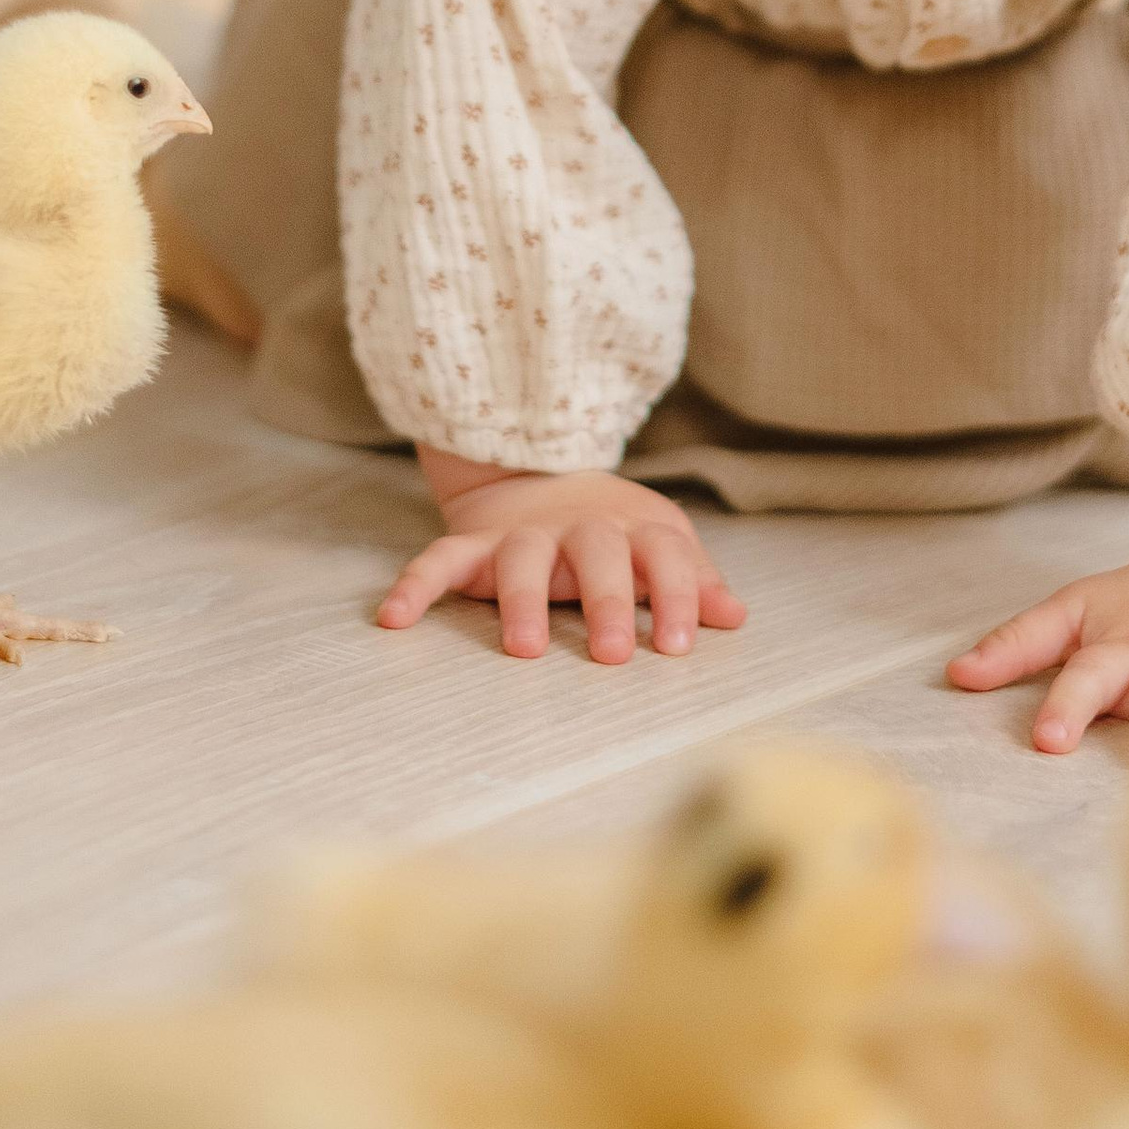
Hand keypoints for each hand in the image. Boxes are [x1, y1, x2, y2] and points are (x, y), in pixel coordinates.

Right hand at [378, 455, 747, 664]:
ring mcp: (523, 533)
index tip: (677, 645)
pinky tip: (393, 619)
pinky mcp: (473, 542)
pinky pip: (439, 561)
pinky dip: (415, 586)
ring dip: (521, 600)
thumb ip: (694, 581)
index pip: (665, 557)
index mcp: (635, 529)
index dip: (675, 597)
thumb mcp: (661, 543)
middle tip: (612, 655)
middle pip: (597, 555)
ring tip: (522, 648)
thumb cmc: (613, 529)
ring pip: (521, 560)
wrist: (538, 472)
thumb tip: (735, 616)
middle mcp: (581, 528)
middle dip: (606, 601)